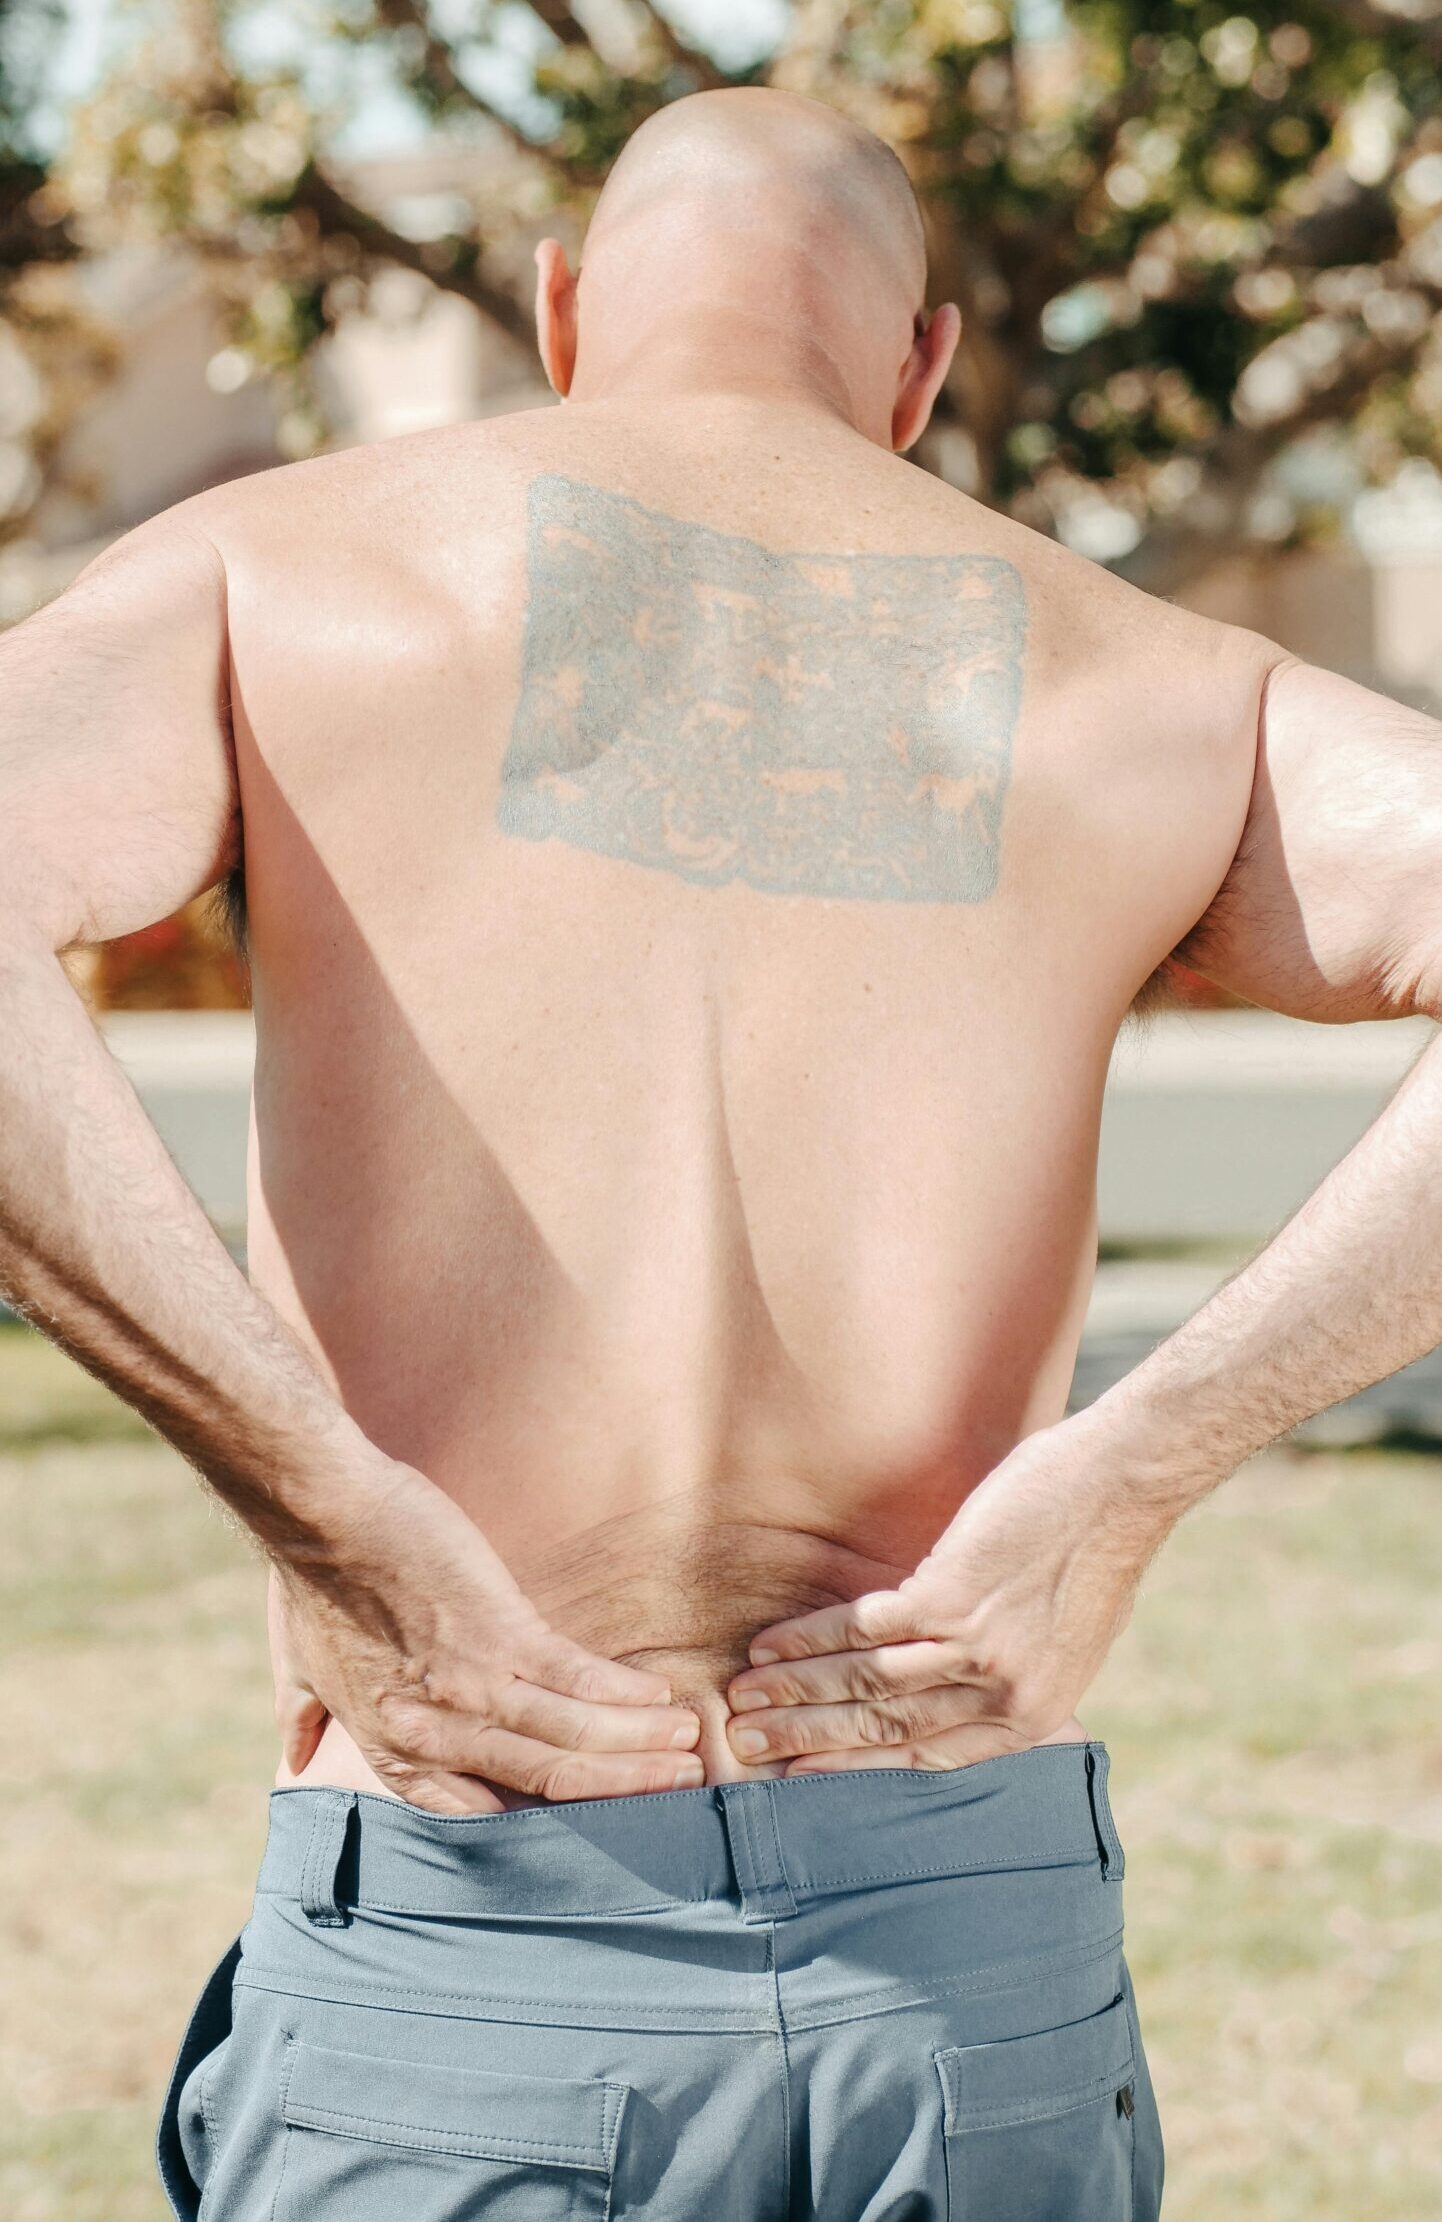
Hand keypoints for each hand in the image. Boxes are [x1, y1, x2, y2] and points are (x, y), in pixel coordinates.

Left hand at [267, 1454, 702, 1813]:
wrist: (324, 1515)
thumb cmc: (310, 1582)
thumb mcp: (298, 1667)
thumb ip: (304, 1716)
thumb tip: (293, 1756)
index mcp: (395, 1751)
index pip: (484, 1814)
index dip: (548, 1824)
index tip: (595, 1826)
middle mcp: (441, 1734)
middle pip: (548, 1784)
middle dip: (619, 1792)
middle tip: (676, 1792)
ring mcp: (474, 1686)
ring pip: (572, 1738)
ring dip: (638, 1748)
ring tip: (687, 1747)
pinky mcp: (501, 1633)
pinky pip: (576, 1678)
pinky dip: (622, 1695)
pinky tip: (659, 1697)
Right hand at [724, 1415, 1171, 1773]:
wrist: (1116, 1489)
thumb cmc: (1092, 1553)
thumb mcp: (1064, 1641)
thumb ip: (1008, 1675)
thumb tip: (951, 1685)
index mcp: (1032, 1716)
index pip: (926, 1757)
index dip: (854, 1766)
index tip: (801, 1773)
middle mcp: (1001, 1695)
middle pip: (884, 1727)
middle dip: (807, 1739)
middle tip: (748, 1746)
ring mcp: (975, 1649)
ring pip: (866, 1683)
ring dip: (795, 1693)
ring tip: (745, 1700)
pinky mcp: (952, 1598)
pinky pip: (865, 1627)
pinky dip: (812, 1638)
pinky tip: (773, 1645)